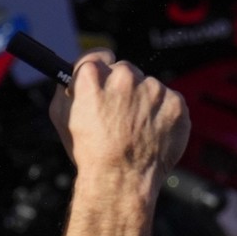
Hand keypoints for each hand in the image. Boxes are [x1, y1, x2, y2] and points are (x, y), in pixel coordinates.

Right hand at [47, 51, 188, 194]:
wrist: (122, 179)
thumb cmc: (90, 153)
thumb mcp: (61, 116)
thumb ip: (67, 88)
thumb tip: (75, 73)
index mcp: (92, 77)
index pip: (99, 56)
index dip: (102, 68)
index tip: (105, 77)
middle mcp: (124, 78)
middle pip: (126, 71)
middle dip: (123, 88)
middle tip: (120, 114)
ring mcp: (153, 90)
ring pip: (149, 86)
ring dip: (145, 101)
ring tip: (137, 129)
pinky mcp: (175, 104)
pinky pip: (169, 100)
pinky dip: (164, 114)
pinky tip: (152, 132)